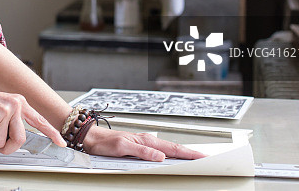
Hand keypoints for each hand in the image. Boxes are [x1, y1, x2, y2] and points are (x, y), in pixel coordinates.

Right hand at [0, 81, 64, 154]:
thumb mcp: (1, 108)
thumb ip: (12, 122)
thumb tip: (17, 141)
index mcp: (18, 103)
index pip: (39, 120)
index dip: (51, 133)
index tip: (61, 142)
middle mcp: (14, 105)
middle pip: (19, 139)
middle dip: (6, 147)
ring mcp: (4, 110)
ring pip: (0, 142)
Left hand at [83, 125, 205, 160]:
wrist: (92, 138)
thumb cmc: (105, 142)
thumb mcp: (123, 147)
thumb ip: (142, 151)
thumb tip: (160, 156)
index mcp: (147, 141)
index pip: (173, 148)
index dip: (189, 153)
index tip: (203, 157)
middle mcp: (148, 141)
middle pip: (174, 148)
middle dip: (191, 153)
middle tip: (206, 158)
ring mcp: (145, 144)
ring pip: (168, 150)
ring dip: (182, 154)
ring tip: (195, 158)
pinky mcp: (141, 147)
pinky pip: (160, 151)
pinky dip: (171, 154)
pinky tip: (174, 158)